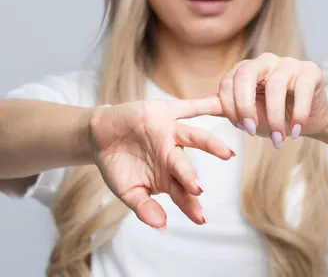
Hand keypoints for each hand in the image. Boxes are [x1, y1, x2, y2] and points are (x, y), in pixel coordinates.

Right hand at [88, 98, 234, 228]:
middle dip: (191, 178)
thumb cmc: (116, 166)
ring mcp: (171, 133)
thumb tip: (161, 224)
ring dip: (210, 144)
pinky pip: (189, 107)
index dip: (190, 206)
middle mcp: (172, 155)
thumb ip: (143, 206)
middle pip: (186, 167)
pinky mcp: (166, 113)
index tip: (200, 219)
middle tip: (198, 190)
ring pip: (194, 138)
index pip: (181, 194)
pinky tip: (222, 103)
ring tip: (227, 153)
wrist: (100, 136)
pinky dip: (206, 105)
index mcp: (167, 177)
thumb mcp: (127, 190)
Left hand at [218, 53, 327, 147]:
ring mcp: (288, 63)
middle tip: (250, 131)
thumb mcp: (247, 114)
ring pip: (274, 85)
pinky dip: (298, 114)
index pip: (228, 81)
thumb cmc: (274, 115)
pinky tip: (295, 131)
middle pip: (246, 75)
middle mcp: (264, 61)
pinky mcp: (310, 70)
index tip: (241, 127)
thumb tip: (198, 104)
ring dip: (274, 117)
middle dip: (245, 106)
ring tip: (277, 139)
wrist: (308, 120)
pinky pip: (301, 90)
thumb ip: (225, 108)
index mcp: (246, 70)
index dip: (230, 106)